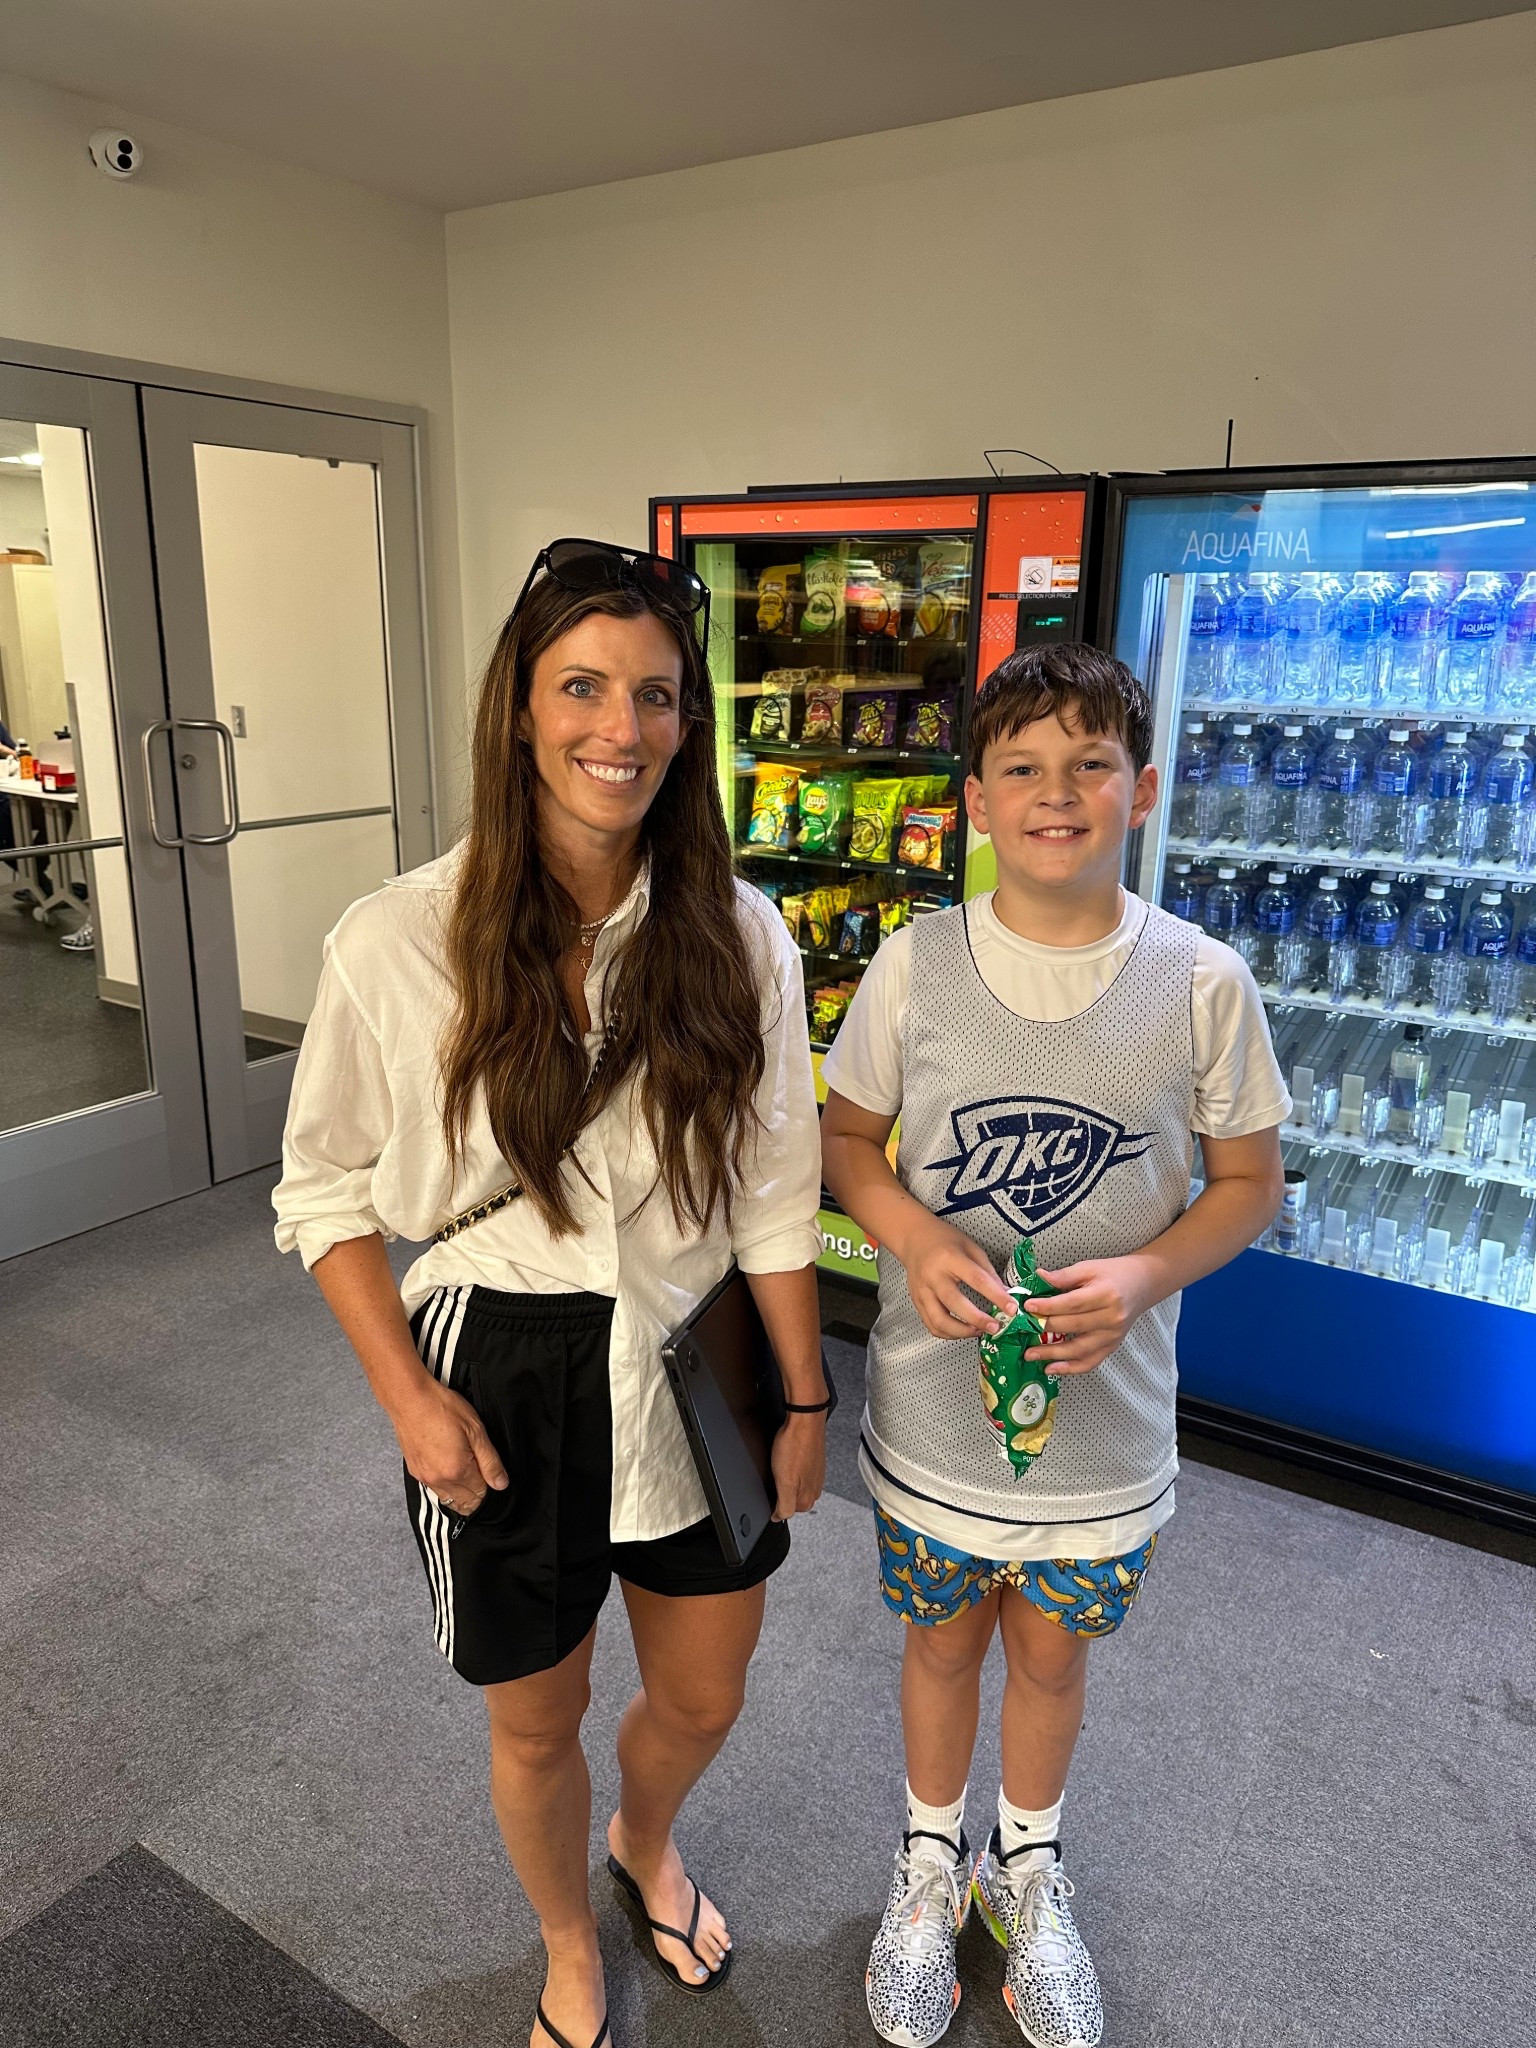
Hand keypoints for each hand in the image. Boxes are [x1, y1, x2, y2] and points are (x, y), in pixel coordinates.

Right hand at [393, 1375, 508, 1516]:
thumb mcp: (475, 1430)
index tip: (492, 1473)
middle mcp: (438, 1480)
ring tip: (467, 1471)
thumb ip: (490, 1461)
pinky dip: (446, 1486)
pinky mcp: (414, 1471)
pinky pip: (434, 1489)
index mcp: (457, 1471)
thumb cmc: (441, 1407)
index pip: (481, 1495)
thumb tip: (501, 1484)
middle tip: (482, 1472)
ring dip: (461, 1493)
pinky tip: (450, 1469)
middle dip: (477, 1494)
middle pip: (464, 1503)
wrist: (409, 1398)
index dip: (490, 1485)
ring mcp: (424, 1477)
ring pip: (448, 1499)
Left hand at [770, 1412, 825, 1520]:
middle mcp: (815, 1488)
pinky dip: (792, 1470)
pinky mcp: (814, 1462)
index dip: (774, 1505)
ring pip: (796, 1486)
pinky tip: (788, 1460)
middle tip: (774, 1478)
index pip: (787, 1513)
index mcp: (808, 1497)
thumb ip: (784, 1506)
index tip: (769, 1492)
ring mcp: (816, 1475)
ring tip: (780, 1467)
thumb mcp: (784, 1482)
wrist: (805, 1420)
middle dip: (781, 1493)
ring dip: (787, 1481)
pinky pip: (800, 1473)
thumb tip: (779, 1518)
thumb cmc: (794, 1446)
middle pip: (792, 1501)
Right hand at [897, 1212, 1013, 1340]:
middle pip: (955, 1303)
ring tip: (979, 1331)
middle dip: (977, 1319)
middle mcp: (933, 1276)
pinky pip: (931, 1325)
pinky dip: (948, 1333)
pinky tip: (962, 1331)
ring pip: (939, 1320)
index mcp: (950, 1258)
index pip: (976, 1280)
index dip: (996, 1296)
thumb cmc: (944, 1240)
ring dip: (962, 1331)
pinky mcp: (917, 1302)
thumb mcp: (971, 1247)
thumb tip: (1005, 1294)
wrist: (914, 1238)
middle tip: (995, 1327)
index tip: (1011, 1308)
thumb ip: (987, 1272)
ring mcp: (922, 1291)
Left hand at [1026, 1255, 1161, 1374]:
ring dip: (1053, 1354)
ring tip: (1030, 1355)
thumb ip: (1064, 1276)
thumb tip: (1038, 1277)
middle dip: (1044, 1329)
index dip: (1048, 1306)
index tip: (1027, 1307)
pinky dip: (1070, 1368)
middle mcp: (1111, 1318)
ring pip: (1079, 1349)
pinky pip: (1090, 1361)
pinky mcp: (1112, 1346)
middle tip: (1021, 1331)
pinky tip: (1052, 1368)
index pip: (1072, 1303)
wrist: (1142, 1285)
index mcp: (1105, 1295)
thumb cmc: (1113, 1273)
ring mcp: (1113, 1336)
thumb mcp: (1089, 1267)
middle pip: (1073, 1326)